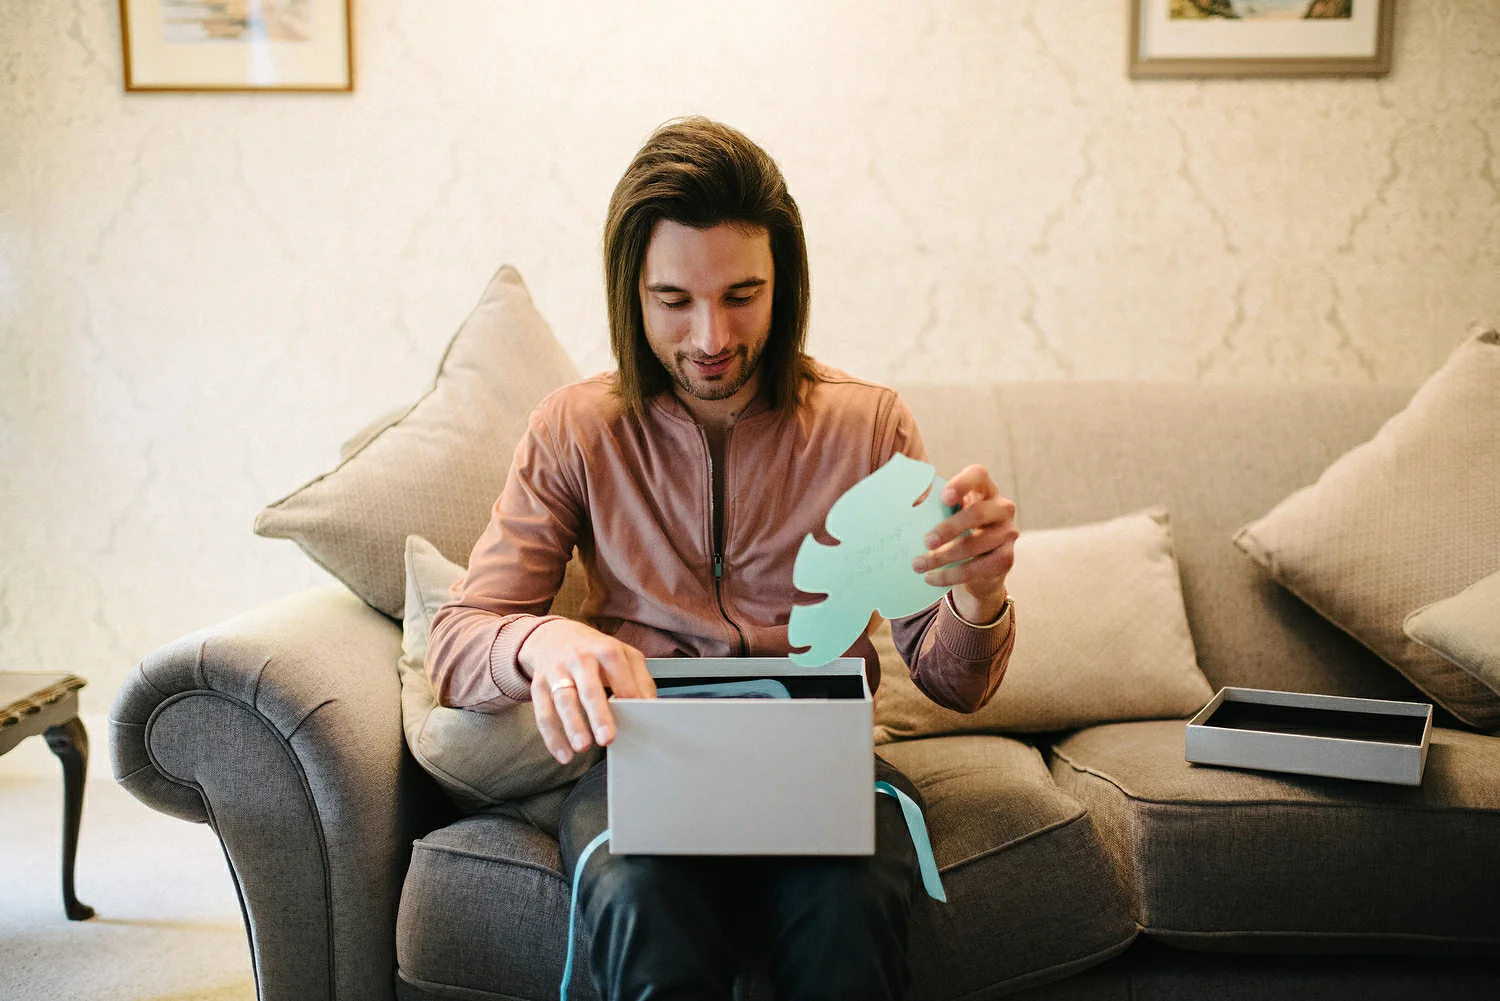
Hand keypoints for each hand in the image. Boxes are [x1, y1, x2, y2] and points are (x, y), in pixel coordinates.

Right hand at [519, 619, 656, 763]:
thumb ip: (639, 677)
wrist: (551, 635)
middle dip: (598, 714)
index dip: (629, 694)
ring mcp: (556, 671)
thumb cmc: (593, 650)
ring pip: (563, 700)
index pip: (619, 673)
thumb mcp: (621, 652)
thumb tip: (650, 705)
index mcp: (604, 649)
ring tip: (583, 747)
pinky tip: (564, 754)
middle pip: (589, 688)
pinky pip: (543, 713)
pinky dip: (552, 737)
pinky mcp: (538, 685)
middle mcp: (578, 659)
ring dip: (572, 726)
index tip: (639, 716)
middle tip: (608, 739)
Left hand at [911, 464, 1018, 622]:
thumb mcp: (948, 515)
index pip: (978, 475)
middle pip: (977, 513)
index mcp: (984, 489)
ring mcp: (1008, 533)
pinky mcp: (1007, 559)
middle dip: (948, 528)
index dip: (962, 484)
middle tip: (926, 541)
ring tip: (918, 565)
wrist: (982, 566)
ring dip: (943, 557)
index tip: (943, 498)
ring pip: (975, 544)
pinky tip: (932, 578)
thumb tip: (904, 507)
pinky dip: (951, 575)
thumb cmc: (957, 531)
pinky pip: (977, 568)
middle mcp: (1001, 508)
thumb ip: (933, 508)